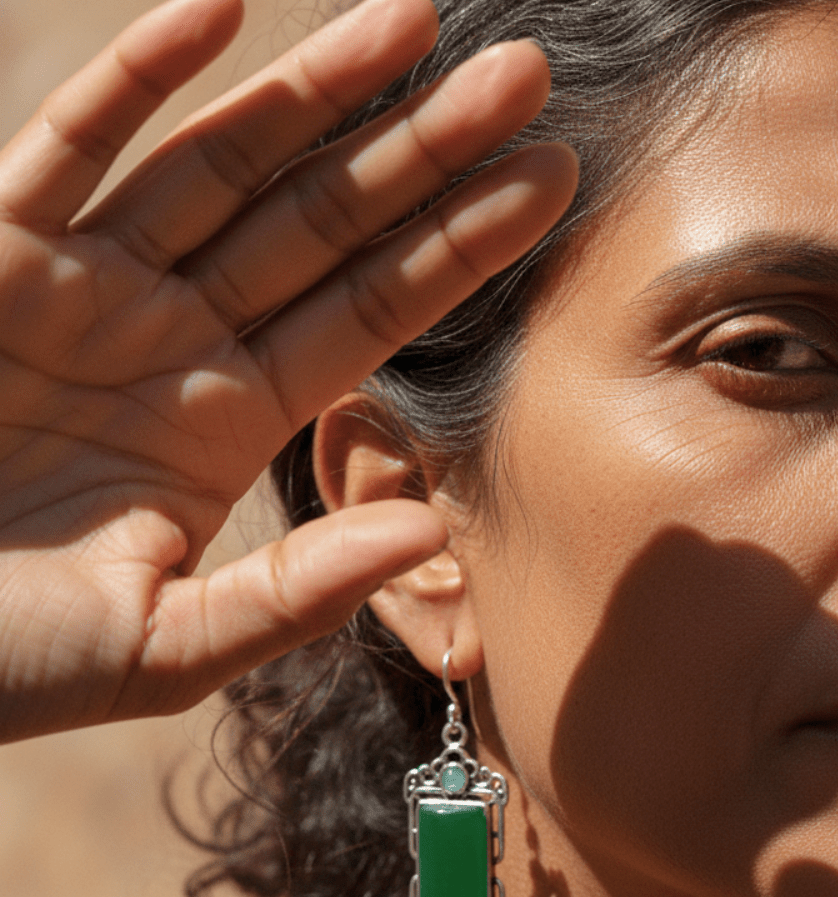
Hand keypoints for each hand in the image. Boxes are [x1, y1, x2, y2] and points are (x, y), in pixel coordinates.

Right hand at [0, 0, 575, 742]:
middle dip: (421, 148)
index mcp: (233, 422)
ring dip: (313, 90)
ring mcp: (91, 288)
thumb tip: (430, 530)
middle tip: (526, 75)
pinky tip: (220, 8)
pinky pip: (70, 145)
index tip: (551, 180)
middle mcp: (178, 339)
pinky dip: (137, 77)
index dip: (461, 246)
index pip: (372, 314)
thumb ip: (295, 592)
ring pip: (220, 164)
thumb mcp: (167, 647)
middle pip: (324, 224)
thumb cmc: (10, 658)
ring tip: (416, 20)